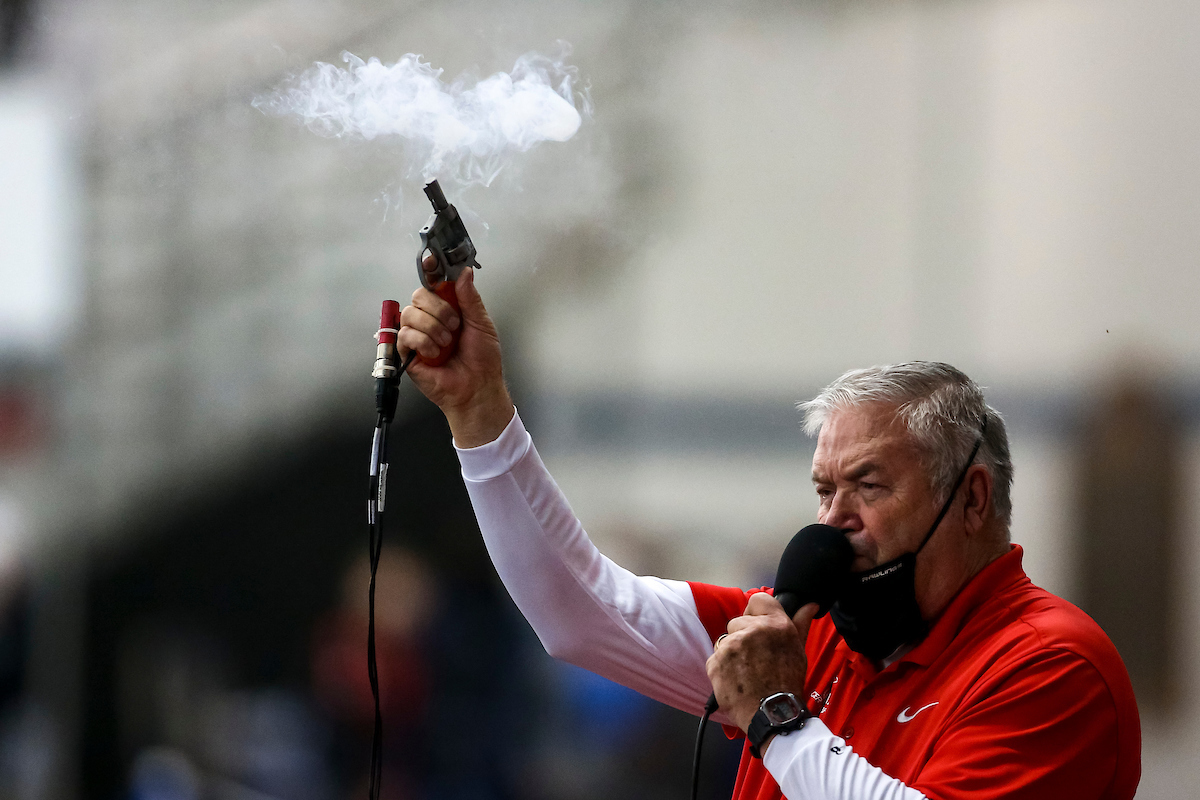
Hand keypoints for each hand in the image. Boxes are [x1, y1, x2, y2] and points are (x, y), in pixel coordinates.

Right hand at [399, 259, 512, 446]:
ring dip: (433, 327)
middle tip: (455, 325)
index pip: (433, 283)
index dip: (430, 269)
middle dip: (438, 308)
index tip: (431, 259)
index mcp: (448, 308)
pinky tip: (435, 353)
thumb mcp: (482, 324)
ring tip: (447, 343)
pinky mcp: (407, 352)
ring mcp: (417, 335)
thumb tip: (463, 272)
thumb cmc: (482, 360)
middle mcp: (430, 318)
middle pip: (418, 294)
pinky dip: (423, 342)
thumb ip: (470, 298)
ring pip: (410, 313)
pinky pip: (405, 335)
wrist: (478, 388)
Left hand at [705, 595, 817, 731]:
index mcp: (775, 624)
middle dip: (743, 637)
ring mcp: (732, 645)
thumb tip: (809, 604)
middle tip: (756, 658)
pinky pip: (715, 658)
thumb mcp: (798, 651)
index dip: (756, 612)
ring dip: (732, 652)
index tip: (757, 625)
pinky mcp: (716, 661)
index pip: (758, 599)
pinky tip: (735, 680)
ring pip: (725, 640)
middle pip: (738, 621)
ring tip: (746, 671)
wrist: (772, 715)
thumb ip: (800, 623)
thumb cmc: (787, 683)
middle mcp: (753, 630)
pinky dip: (722, 668)